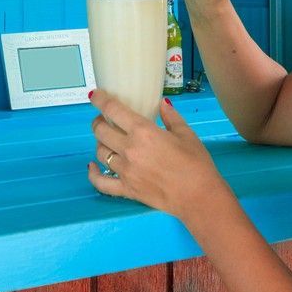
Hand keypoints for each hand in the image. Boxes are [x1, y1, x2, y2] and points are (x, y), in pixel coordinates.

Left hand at [88, 89, 228, 219]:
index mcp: (143, 131)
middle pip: (101, 130)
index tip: (95, 95)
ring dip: (100, 143)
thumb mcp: (186, 134)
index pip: (113, 110)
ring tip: (107, 140)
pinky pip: (101, 182)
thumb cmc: (196, 163)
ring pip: (100, 153)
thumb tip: (162, 104)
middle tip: (104, 119)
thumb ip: (171, 117)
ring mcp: (125, 171)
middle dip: (98, 121)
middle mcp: (129, 149)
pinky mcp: (126, 190)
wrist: (198, 196)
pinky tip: (92, 166)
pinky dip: (93, 174)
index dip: (100, 99)